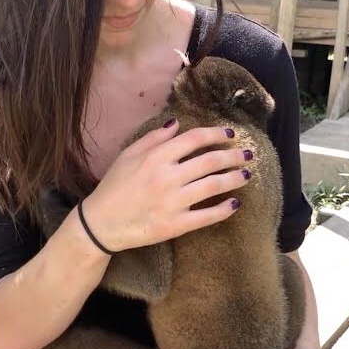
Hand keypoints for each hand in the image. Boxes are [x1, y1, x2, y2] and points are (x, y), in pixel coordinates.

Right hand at [83, 120, 250, 250]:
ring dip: (234, 178)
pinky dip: (224, 209)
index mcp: (155, 157)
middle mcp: (166, 177)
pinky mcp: (175, 225)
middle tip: (248, 154)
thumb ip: (153, 138)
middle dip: (233, 155)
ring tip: (246, 175)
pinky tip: (235, 204)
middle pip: (210, 161)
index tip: (230, 135)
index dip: (216, 134)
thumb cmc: (114, 187)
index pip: (194, 139)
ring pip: (213, 186)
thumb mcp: (128, 155)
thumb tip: (176, 123)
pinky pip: (207, 216)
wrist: (101, 224)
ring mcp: (173, 202)